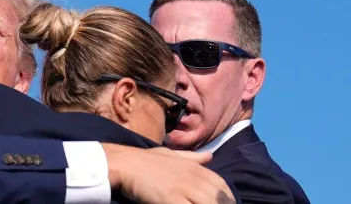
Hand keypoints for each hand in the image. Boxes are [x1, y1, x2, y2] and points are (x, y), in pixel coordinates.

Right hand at [104, 145, 234, 203]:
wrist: (125, 164)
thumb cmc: (146, 160)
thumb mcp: (171, 154)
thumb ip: (192, 157)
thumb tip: (211, 155)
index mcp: (194, 167)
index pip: (221, 184)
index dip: (228, 197)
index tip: (227, 203)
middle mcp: (193, 178)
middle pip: (219, 198)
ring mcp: (184, 190)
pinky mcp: (173, 201)